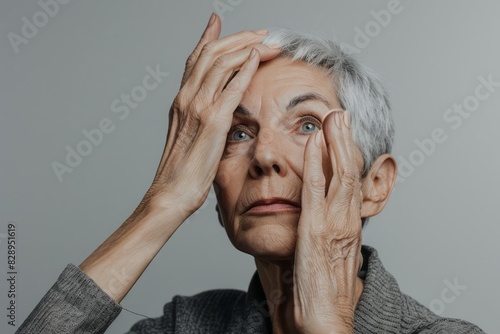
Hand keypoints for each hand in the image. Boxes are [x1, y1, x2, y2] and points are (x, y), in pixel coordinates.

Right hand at [138, 14, 279, 218]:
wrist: (171, 193)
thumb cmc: (181, 172)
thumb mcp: (188, 139)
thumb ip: (199, 120)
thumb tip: (214, 114)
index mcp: (180, 101)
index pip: (195, 58)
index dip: (209, 37)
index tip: (219, 21)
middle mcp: (186, 98)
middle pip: (212, 53)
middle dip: (238, 38)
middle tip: (260, 32)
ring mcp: (198, 107)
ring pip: (222, 62)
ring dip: (248, 47)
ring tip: (268, 41)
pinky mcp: (212, 121)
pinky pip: (231, 86)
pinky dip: (246, 68)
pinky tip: (258, 57)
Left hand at [293, 110, 363, 333]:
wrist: (322, 318)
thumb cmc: (319, 290)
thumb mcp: (326, 255)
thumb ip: (324, 233)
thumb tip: (319, 221)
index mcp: (348, 225)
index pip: (350, 183)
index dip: (347, 154)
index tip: (340, 132)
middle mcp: (346, 220)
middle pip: (349, 171)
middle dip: (345, 139)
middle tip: (340, 113)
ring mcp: (334, 224)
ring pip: (339, 174)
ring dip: (336, 142)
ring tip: (333, 116)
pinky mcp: (317, 230)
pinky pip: (317, 189)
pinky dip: (316, 163)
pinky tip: (314, 142)